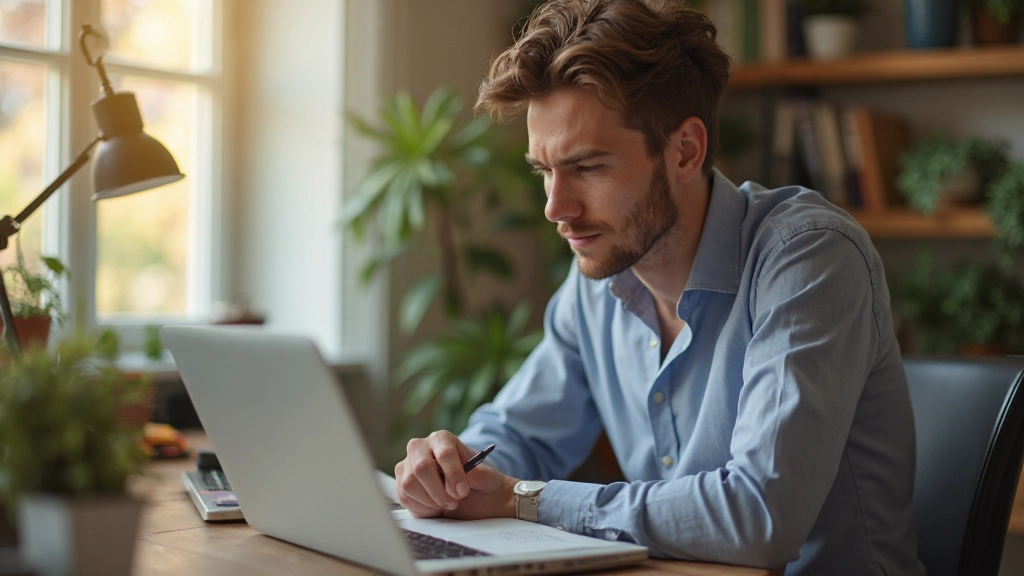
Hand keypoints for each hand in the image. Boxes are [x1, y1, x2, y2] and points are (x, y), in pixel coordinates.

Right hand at [395, 430, 517, 519]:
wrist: (470, 496)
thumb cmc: (478, 482)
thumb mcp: (488, 478)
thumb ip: (481, 475)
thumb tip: (470, 475)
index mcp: (443, 439)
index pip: (445, 453)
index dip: (454, 474)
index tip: (463, 491)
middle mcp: (421, 447)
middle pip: (421, 468)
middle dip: (439, 491)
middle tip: (454, 503)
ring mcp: (407, 465)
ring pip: (409, 484)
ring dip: (430, 501)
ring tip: (447, 504)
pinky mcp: (401, 483)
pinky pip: (404, 497)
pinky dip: (422, 508)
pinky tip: (435, 507)